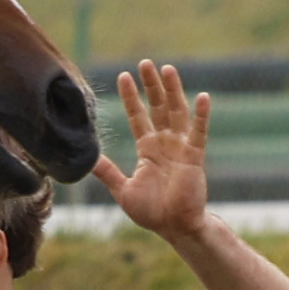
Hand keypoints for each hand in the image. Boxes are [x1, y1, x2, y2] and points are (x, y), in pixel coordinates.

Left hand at [95, 60, 212, 236]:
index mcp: (147, 150)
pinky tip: (202, 96)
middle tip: (145, 63)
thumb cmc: (151, 211)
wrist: (174, 227)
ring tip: (167, 69)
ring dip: (173, 91)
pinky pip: (199, 132)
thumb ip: (107, 172)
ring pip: (176, 113)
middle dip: (151, 86)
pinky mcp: (195, 157)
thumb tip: (86, 160)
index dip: (131, 97)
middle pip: (157, 107)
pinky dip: (201, 115)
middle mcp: (164, 144)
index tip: (124, 76)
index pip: (138, 116)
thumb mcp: (122, 188)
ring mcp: (181, 148)